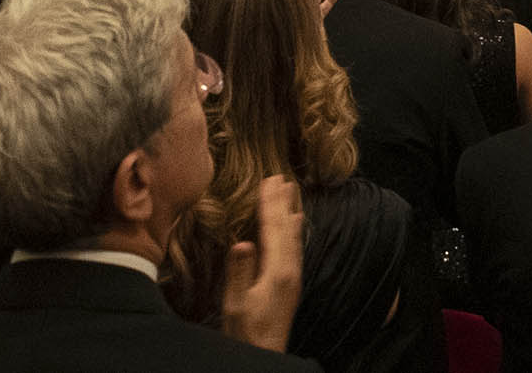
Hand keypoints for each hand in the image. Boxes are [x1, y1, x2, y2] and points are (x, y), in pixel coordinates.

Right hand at [221, 174, 305, 353]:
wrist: (265, 356)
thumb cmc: (246, 332)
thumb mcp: (235, 303)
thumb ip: (240, 271)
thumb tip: (243, 241)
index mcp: (277, 271)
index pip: (273, 229)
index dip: (270, 203)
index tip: (268, 180)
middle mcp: (290, 270)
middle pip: (287, 228)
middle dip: (282, 202)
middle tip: (280, 177)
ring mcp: (293, 277)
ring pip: (294, 236)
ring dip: (290, 211)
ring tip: (291, 191)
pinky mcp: (291, 284)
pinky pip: (295, 247)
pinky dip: (294, 230)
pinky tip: (295, 225)